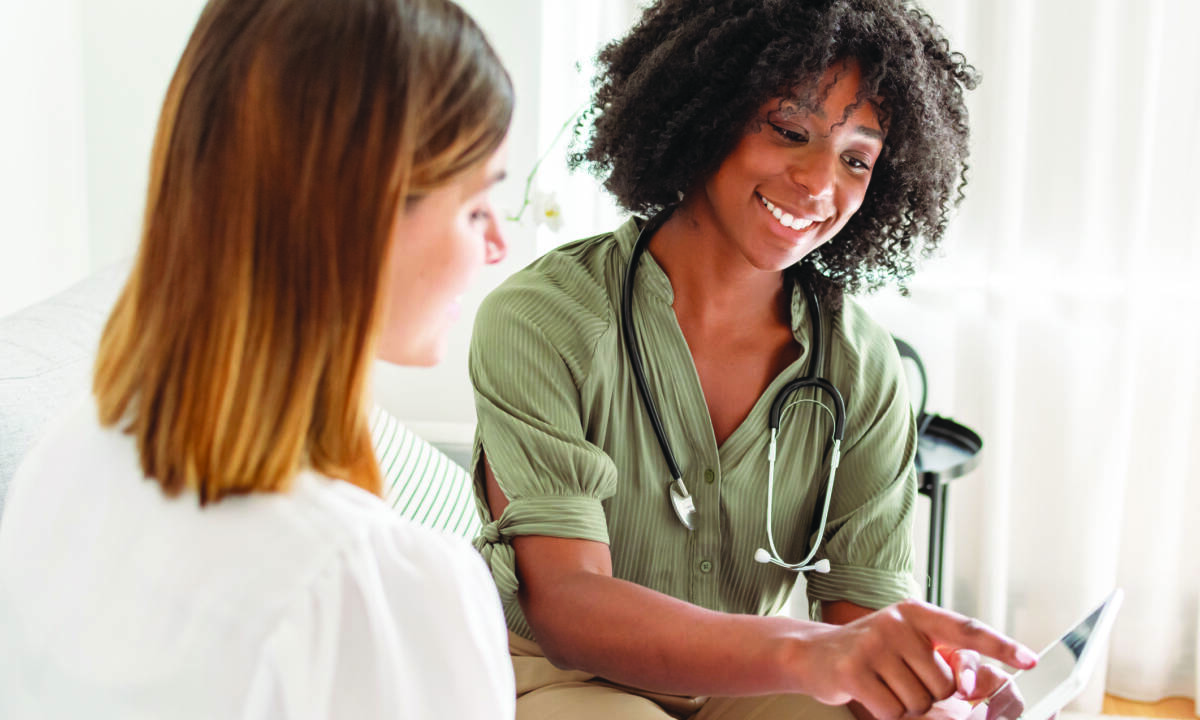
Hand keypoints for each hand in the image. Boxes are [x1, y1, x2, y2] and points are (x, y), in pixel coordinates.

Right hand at [794, 599, 1036, 719]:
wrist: (813, 654)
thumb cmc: (869, 653)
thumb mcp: (906, 646)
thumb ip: (940, 662)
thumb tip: (975, 694)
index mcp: (916, 614)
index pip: (966, 629)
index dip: (1000, 646)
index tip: (1030, 660)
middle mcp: (897, 623)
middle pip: (945, 684)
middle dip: (930, 696)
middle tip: (902, 680)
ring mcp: (874, 644)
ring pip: (921, 702)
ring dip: (906, 705)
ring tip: (883, 684)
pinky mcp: (855, 669)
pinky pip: (894, 711)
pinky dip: (885, 712)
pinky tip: (869, 692)